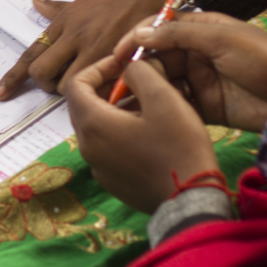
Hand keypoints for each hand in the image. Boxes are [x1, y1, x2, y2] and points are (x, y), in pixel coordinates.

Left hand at [0, 0, 171, 99]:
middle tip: (63, 85)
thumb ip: (59, 9)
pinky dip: (101, 90)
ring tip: (92, 85)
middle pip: (41, 73)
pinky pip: (98, 83)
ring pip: (67, 84)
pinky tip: (111, 86)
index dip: (13, 77)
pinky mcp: (116, 53)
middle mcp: (72, 34)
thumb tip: (35, 2)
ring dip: (75, 91)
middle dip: (47, 86)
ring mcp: (93, 44)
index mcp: (62, 22)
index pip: (30, 54)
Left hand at [66, 57, 218, 212]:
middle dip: (105, 87)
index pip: (75, 84)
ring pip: (96, 127)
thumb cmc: (178, 148)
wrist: (191, 201)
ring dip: (115, 109)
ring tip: (147, 104)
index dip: (97, 68)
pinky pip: (107, 147)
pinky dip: (119, 131)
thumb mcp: (164, 98)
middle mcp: (88, 147)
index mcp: (94, 124)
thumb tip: (129, 67)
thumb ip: (141, 73)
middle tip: (134, 82)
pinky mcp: (112, 181)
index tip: (122, 65)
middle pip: (83, 106)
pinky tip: (148, 131)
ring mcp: (98, 167)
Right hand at [98, 12, 266, 131]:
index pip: (159, 29)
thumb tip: (141, 34)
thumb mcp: (220, 39)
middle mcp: (196, 53)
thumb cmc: (261, 59)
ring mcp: (200, 80)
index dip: (137, 40)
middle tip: (118, 84)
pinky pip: (176, 104)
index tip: (117, 55)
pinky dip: (160, 107)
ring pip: (163, 81)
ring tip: (126, 102)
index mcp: (200, 30)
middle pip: (157, 57)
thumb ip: (179, 35)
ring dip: (146, 88)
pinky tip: (144, 115)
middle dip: (137, 68)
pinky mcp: (205, 106)